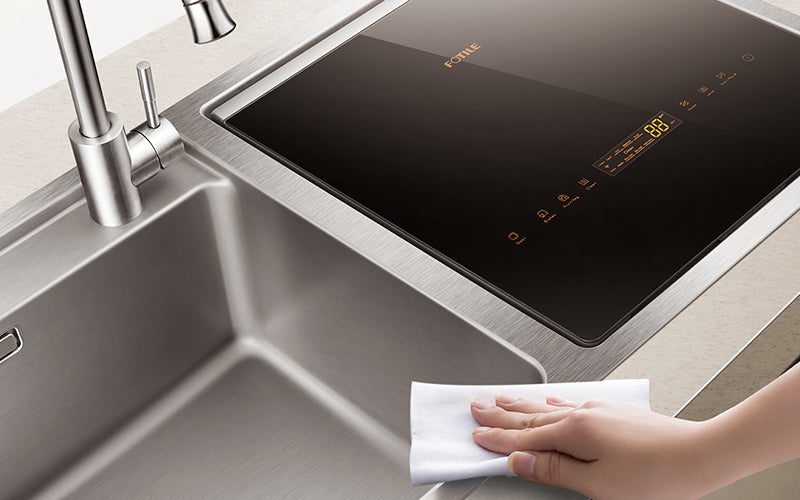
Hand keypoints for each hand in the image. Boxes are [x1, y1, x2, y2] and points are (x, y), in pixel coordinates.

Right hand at [470, 395, 711, 499]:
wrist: (701, 454)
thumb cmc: (657, 475)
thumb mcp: (598, 484)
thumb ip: (555, 470)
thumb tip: (520, 462)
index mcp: (574, 432)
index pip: (524, 439)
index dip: (497, 439)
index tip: (476, 436)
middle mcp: (583, 415)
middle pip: (529, 416)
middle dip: (500, 414)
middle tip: (475, 407)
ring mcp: (598, 411)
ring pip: (547, 406)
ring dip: (520, 404)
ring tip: (500, 398)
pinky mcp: (612, 412)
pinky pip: (568, 403)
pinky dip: (549, 403)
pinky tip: (548, 401)